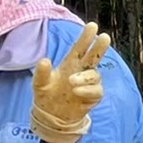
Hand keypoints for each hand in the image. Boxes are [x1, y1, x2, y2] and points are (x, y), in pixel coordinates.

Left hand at [31, 22, 108, 142]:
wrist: (52, 117)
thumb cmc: (46, 95)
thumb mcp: (38, 84)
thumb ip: (41, 72)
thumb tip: (45, 60)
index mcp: (70, 64)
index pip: (80, 48)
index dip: (86, 37)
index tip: (93, 26)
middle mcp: (81, 72)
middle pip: (94, 57)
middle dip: (99, 47)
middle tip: (104, 37)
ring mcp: (88, 85)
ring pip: (95, 75)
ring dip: (85, 76)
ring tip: (72, 81)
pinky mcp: (92, 97)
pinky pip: (96, 91)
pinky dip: (88, 90)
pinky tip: (77, 91)